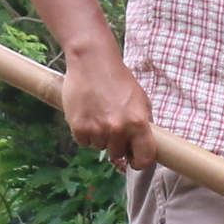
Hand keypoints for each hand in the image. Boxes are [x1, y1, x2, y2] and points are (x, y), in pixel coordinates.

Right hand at [59, 48, 156, 171]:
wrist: (92, 61)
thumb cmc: (118, 78)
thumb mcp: (140, 99)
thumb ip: (143, 123)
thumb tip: (140, 146)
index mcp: (138, 123)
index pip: (145, 158)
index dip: (140, 162)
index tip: (134, 160)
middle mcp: (118, 129)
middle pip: (118, 154)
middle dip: (116, 144)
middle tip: (111, 126)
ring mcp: (97, 130)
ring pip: (99, 148)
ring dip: (99, 137)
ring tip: (98, 115)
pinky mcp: (79, 127)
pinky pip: (84, 142)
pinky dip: (85, 133)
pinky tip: (87, 115)